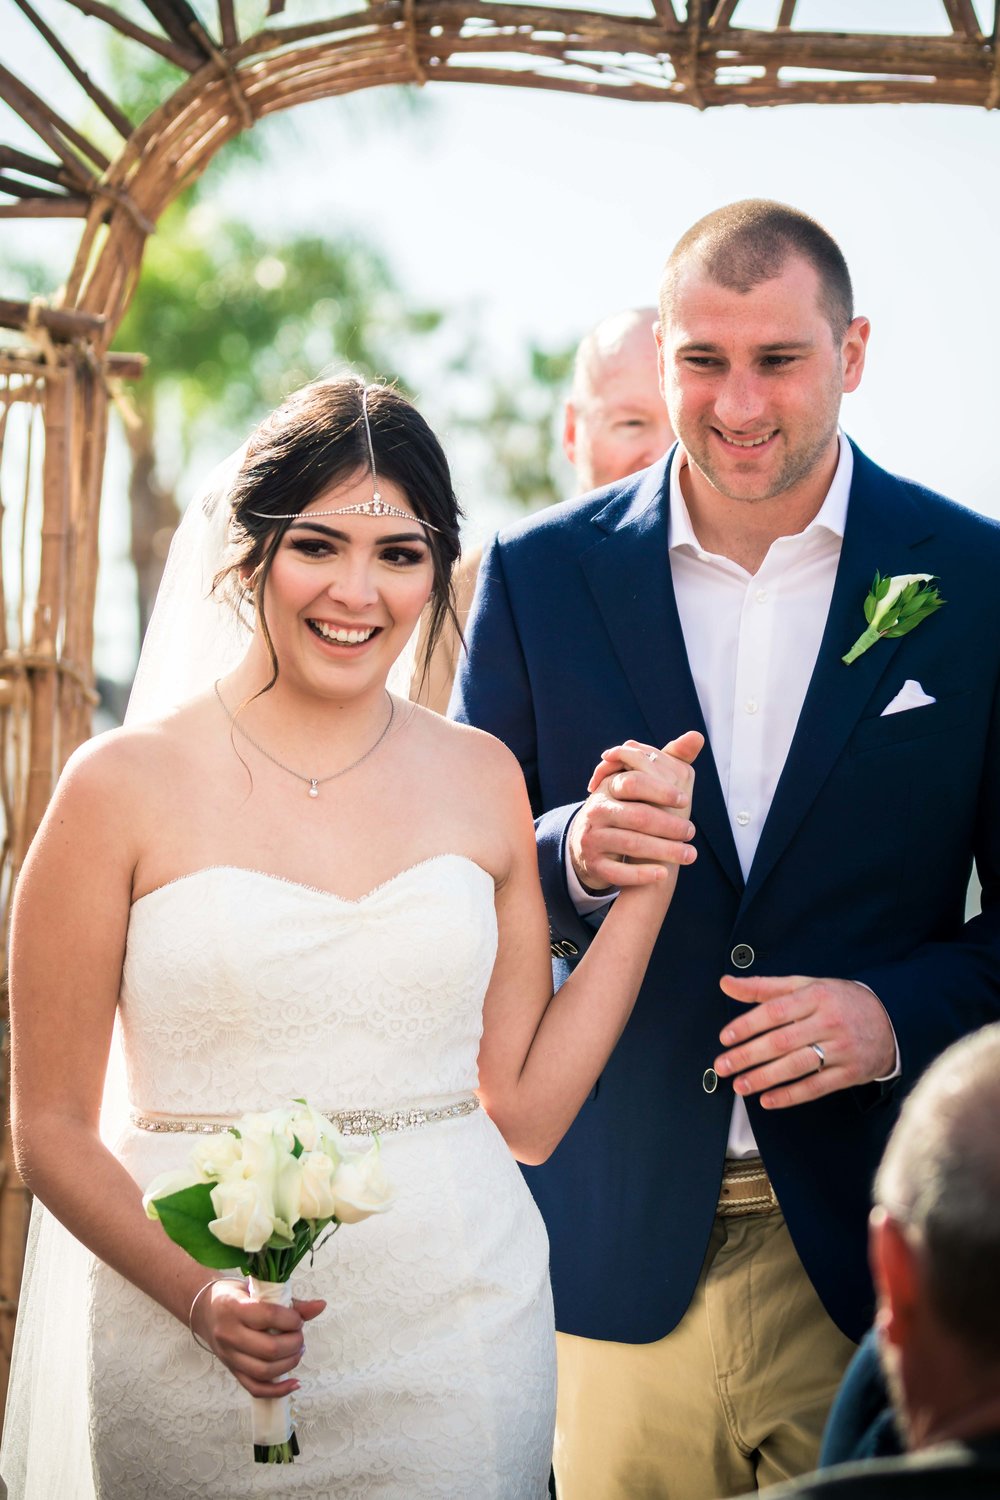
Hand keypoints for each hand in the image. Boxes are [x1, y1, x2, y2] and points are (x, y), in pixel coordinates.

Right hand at [193, 1278, 325, 1397]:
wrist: (206, 1310)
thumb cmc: (237, 1296)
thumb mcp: (258, 1289)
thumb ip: (289, 1301)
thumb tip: (321, 1306)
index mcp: (235, 1307)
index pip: (268, 1316)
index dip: (291, 1319)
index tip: (297, 1319)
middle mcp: (229, 1334)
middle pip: (269, 1349)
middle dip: (294, 1343)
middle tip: (299, 1336)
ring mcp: (229, 1356)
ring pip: (264, 1371)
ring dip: (289, 1364)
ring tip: (297, 1351)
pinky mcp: (232, 1371)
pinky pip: (255, 1388)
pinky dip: (278, 1391)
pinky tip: (294, 1383)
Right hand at [570, 731, 702, 891]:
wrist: (589, 842)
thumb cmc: (624, 807)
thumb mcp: (638, 782)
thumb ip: (667, 759)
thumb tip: (697, 736)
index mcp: (609, 788)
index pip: (635, 783)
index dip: (661, 791)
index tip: (685, 800)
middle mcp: (598, 811)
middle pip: (638, 816)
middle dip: (669, 825)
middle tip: (691, 831)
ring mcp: (593, 838)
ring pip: (632, 845)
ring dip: (665, 851)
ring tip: (690, 854)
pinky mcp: (594, 864)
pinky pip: (618, 873)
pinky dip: (643, 875)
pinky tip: (664, 875)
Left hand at [714, 974, 896, 1107]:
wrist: (890, 1019)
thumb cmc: (839, 1001)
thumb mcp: (805, 986)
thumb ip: (764, 987)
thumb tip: (727, 983)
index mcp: (816, 996)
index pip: (776, 1011)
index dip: (748, 1024)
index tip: (726, 1037)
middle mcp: (829, 1022)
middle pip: (782, 1041)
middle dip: (748, 1055)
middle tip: (723, 1065)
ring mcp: (842, 1049)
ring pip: (797, 1066)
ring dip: (764, 1078)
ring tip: (740, 1085)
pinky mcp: (850, 1073)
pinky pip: (816, 1087)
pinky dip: (790, 1095)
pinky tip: (768, 1099)